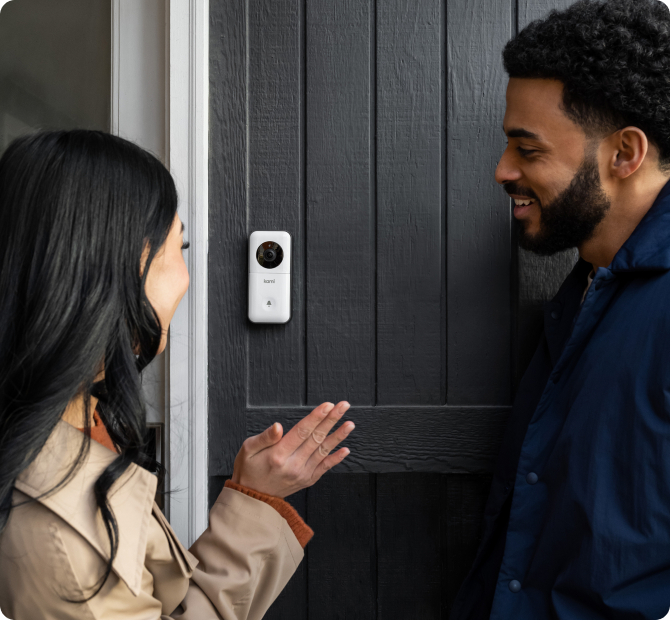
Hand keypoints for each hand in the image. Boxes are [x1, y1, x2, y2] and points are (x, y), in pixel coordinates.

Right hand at [231, 401, 353, 497]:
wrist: (252, 498)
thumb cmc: (248, 470)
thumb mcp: (248, 450)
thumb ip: (264, 437)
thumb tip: (278, 426)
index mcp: (278, 455)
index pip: (302, 431)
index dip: (316, 417)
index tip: (328, 405)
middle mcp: (293, 465)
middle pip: (316, 438)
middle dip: (331, 420)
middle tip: (343, 406)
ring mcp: (302, 474)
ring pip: (323, 451)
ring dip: (338, 437)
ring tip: (350, 424)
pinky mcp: (307, 480)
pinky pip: (324, 468)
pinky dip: (336, 458)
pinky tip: (346, 449)